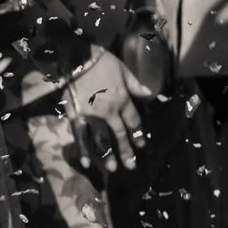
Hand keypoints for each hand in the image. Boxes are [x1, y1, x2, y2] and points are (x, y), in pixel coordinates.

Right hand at [64, 45, 153, 172]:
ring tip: (112, 168)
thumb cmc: (103, 63)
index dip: (138, 133)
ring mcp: (91, 116)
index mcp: (123, 100)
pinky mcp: (76, 116)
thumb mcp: (125, 71)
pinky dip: (83, 149)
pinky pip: (80, 135)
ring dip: (107, 155)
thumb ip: (136, 85)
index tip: (142, 145)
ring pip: (101, 139)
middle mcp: (109, 112)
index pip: (133, 121)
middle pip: (119, 134)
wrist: (78, 59)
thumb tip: (151, 93)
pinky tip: (86, 162)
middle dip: (126, 151)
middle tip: (131, 166)